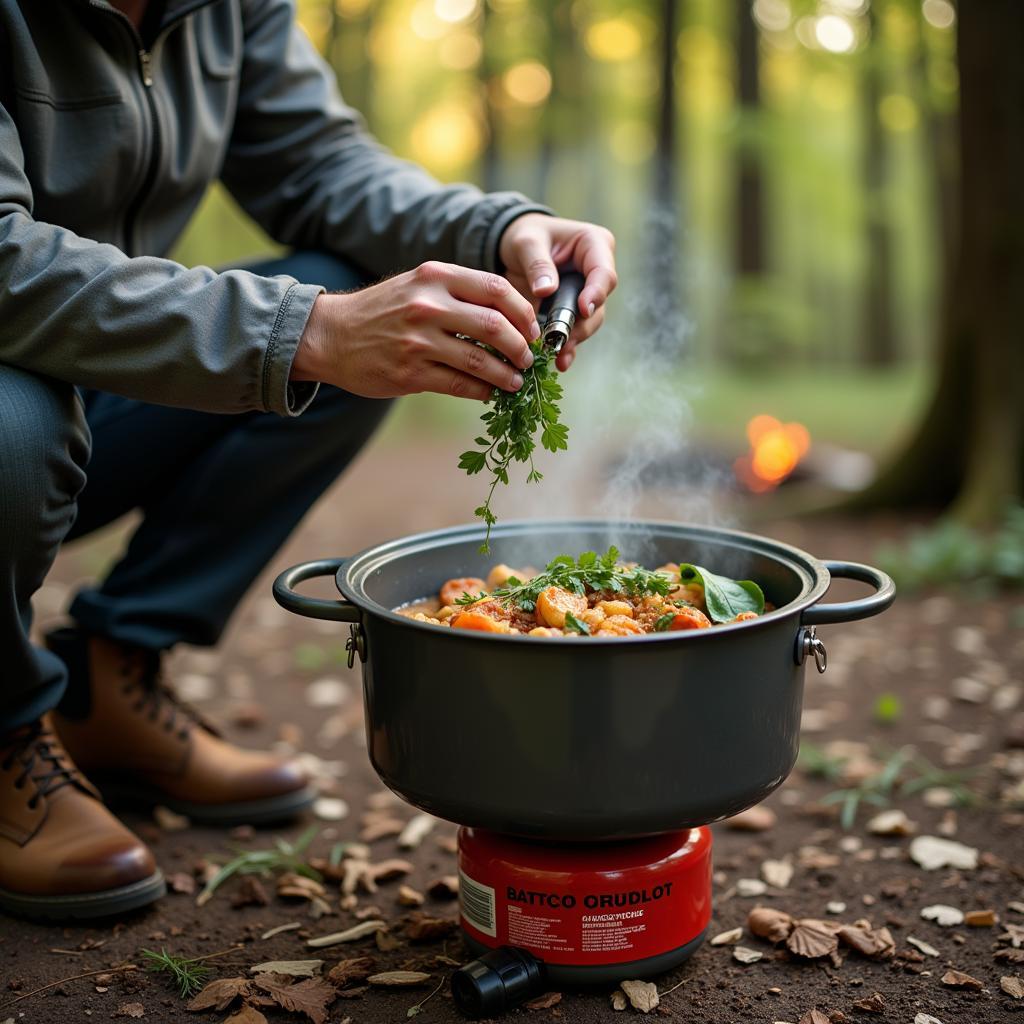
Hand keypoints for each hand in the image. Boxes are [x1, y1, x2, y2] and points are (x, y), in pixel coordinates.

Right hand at [292, 261, 539, 400]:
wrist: (330, 335)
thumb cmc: (382, 311)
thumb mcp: (418, 285)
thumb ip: (458, 293)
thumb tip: (510, 317)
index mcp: (435, 276)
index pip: (497, 289)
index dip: (524, 312)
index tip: (532, 329)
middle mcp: (428, 305)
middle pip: (495, 326)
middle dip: (521, 347)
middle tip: (528, 359)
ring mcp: (418, 341)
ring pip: (481, 361)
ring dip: (507, 374)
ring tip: (516, 381)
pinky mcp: (410, 373)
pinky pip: (460, 385)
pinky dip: (483, 391)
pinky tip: (490, 392)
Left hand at [498, 213, 616, 370]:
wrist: (515, 249)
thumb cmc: (525, 237)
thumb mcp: (526, 242)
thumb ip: (537, 264)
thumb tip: (546, 290)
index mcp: (594, 245)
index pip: (604, 273)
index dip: (596, 293)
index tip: (582, 309)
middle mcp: (596, 272)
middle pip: (599, 304)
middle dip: (582, 324)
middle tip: (563, 339)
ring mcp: (587, 295)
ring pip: (589, 323)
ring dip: (574, 340)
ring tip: (557, 354)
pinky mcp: (574, 313)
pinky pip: (575, 333)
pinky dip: (567, 348)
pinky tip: (560, 363)